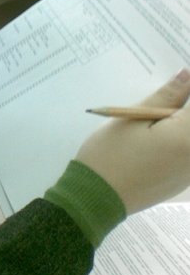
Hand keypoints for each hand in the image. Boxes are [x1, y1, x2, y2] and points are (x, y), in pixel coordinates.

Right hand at [75, 69, 189, 214]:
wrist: (95, 199)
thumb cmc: (109, 155)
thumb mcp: (132, 120)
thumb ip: (165, 97)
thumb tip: (187, 75)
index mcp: (188, 138)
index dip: (186, 91)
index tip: (179, 82)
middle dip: (180, 110)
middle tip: (163, 99)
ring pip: (189, 138)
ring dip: (178, 125)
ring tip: (153, 119)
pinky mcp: (182, 182)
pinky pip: (186, 154)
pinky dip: (177, 140)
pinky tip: (154, 140)